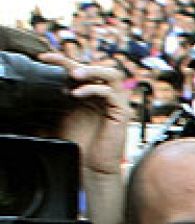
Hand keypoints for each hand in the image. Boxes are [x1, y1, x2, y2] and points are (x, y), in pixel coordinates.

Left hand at [40, 53, 128, 176]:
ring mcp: (116, 102)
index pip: (81, 71)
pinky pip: (111, 93)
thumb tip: (46, 80)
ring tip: (75, 75)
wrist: (91, 165)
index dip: (63, 61)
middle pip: (98, 68)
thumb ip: (61, 96)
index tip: (44, 58)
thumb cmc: (79, 143)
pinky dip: (93, 89)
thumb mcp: (63, 113)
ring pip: (112, 74)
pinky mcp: (122, 112)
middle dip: (79, 63)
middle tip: (60, 63)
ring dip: (93, 71)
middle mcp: (107, 95)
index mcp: (93, 93)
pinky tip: (77, 94)